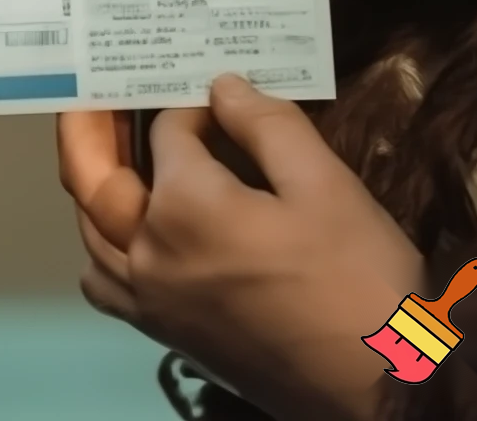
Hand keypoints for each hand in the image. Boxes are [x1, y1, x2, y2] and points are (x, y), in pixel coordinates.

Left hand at [58, 75, 424, 420]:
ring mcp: (149, 299)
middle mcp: (148, 252)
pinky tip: (129, 231)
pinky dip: (103, 247)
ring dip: (89, 185)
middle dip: (88, 129)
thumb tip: (220, 86)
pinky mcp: (164, 333)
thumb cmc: (359, 278)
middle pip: (94, 177)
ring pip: (91, 231)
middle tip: (90, 95)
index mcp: (184, 207)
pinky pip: (107, 283)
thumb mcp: (324, 183)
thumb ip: (266, 124)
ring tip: (105, 153)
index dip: (191, 106)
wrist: (387, 389)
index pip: (167, 133)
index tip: (216, 95)